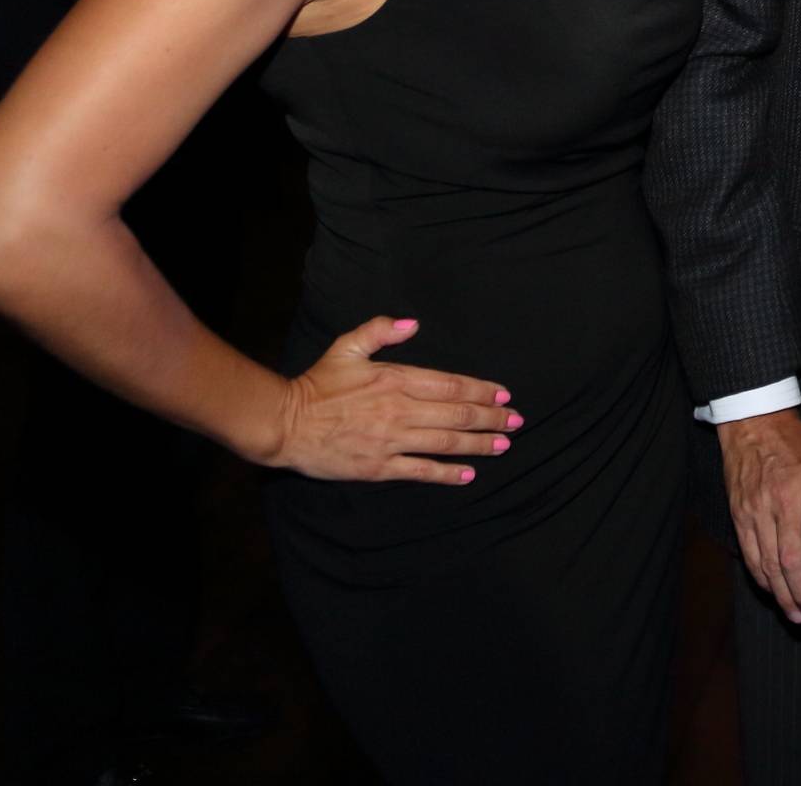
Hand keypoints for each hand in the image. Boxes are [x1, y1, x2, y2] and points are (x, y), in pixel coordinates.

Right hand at [265, 316, 518, 484]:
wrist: (284, 423)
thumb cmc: (317, 385)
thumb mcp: (346, 348)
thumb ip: (380, 331)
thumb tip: (413, 324)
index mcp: (396, 379)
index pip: (452, 385)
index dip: (483, 391)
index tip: (504, 396)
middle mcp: (400, 410)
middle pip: (457, 414)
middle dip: (491, 419)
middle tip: (516, 422)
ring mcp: (390, 441)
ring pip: (445, 442)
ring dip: (479, 444)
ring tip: (503, 445)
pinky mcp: (378, 467)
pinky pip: (421, 470)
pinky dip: (447, 473)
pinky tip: (468, 474)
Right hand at [718, 409, 800, 622]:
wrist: (755, 425)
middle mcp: (783, 501)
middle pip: (791, 558)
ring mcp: (758, 510)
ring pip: (768, 563)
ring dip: (783, 593)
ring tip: (798, 614)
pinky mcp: (740, 516)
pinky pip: (750, 555)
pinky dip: (762, 579)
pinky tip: (776, 592)